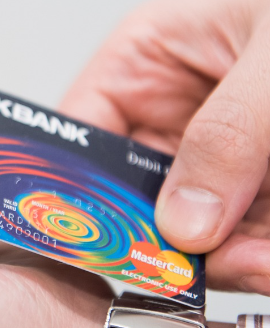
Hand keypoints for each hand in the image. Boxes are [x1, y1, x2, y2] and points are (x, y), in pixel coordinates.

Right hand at [60, 0, 269, 294]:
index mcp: (143, 59)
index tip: (98, 237)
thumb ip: (229, 131)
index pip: (81, 132)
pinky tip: (267, 253)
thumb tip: (185, 217)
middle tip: (194, 268)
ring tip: (259, 260)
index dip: (77, 186)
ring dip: (223, 253)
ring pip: (191, 224)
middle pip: (135, 191)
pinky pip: (240, 230)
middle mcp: (167, 109)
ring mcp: (210, 151)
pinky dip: (254, 249)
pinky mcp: (252, 183)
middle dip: (164, 236)